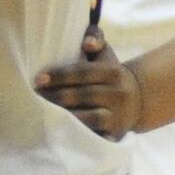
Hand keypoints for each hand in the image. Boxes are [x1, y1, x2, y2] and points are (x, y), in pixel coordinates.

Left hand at [34, 24, 142, 138]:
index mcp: (114, 72)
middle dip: (56, 96)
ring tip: (45, 112)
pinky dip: (81, 135)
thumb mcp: (106, 54)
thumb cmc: (110, 74)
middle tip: (36, 96)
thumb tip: (87, 44)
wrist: (138, 100)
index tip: (38, 79)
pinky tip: (63, 132)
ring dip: (66, 116)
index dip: (60, 76)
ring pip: (90, 118)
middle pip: (83, 95)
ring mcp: (119, 116)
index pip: (83, 72)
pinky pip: (96, 136)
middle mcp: (119, 94)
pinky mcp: (116, 134)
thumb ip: (95, 38)